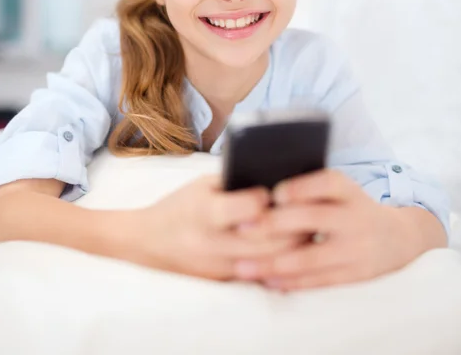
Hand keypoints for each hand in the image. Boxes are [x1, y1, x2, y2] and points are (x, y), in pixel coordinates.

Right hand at [132, 175, 296, 280]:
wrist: (149, 243)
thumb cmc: (180, 206)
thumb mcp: (201, 185)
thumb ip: (235, 182)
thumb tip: (273, 179)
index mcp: (205, 212)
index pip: (248, 209)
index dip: (269, 198)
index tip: (282, 189)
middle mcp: (213, 243)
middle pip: (267, 238)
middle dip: (293, 224)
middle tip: (310, 210)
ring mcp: (219, 266)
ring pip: (270, 260)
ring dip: (293, 244)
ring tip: (307, 226)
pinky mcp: (225, 281)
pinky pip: (261, 272)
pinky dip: (279, 259)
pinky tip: (290, 245)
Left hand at [234, 169, 422, 290]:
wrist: (397, 237)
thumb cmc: (351, 207)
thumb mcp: (340, 190)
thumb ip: (310, 190)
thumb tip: (260, 194)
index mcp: (348, 190)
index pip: (325, 183)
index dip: (299, 187)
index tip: (273, 194)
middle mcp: (355, 217)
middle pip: (312, 218)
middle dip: (273, 224)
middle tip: (240, 228)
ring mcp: (357, 248)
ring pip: (310, 257)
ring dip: (272, 263)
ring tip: (242, 266)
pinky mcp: (356, 274)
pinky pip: (319, 280)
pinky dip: (291, 282)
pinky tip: (267, 281)